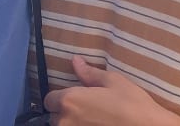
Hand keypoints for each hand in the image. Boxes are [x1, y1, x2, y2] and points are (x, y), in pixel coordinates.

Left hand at [43, 56, 179, 125]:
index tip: (73, 97)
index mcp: (70, 100)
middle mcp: (66, 121)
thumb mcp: (112, 81)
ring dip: (72, 123)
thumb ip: (89, 73)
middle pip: (54, 117)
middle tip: (86, 108)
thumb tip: (75, 61)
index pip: (49, 100)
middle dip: (65, 112)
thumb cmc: (131, 103)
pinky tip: (96, 124)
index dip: (59, 97)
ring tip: (92, 118)